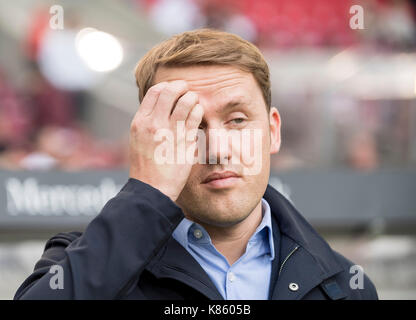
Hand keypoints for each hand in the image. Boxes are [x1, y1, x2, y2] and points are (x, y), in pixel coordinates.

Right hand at [129, 80, 203, 200]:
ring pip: (185, 101)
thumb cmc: (146, 168)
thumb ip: (149, 124)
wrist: (152, 189)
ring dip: (192, 98)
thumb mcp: (139, 141)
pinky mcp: (184, 141)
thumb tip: (162, 110)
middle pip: (169, 91)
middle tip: (187, 89)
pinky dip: (198, 110)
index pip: (155, 92)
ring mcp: (169, 131)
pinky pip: (195, 116)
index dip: (167, 86)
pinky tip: (199, 113)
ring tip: (195, 102)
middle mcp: (153, 123)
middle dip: (181, 86)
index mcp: (140, 122)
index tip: (174, 89)